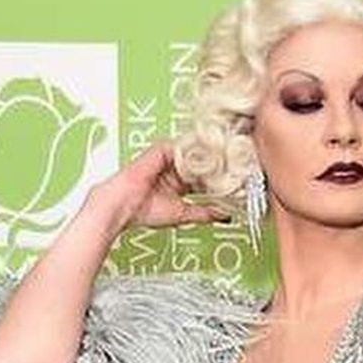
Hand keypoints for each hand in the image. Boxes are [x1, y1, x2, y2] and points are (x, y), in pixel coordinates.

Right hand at [95, 140, 232, 233]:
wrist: (123, 204)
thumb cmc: (144, 211)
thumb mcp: (184, 213)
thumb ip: (205, 213)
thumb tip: (224, 216)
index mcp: (179, 183)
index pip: (204, 178)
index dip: (220, 181)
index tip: (237, 183)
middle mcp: (175, 168)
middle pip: (202, 164)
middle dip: (219, 169)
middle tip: (238, 171)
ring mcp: (169, 157)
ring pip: (195, 154)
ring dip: (209, 159)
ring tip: (228, 163)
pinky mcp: (163, 149)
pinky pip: (184, 147)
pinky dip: (196, 153)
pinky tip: (209, 158)